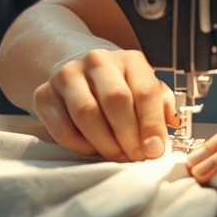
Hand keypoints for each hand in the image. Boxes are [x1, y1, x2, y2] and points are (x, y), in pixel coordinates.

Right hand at [31, 48, 179, 161]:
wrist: (76, 70)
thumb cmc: (116, 84)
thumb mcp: (143, 86)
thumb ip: (161, 104)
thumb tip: (172, 124)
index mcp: (128, 59)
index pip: (144, 91)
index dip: (152, 124)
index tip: (155, 149)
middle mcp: (97, 61)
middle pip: (116, 100)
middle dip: (129, 135)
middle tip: (135, 156)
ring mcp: (67, 76)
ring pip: (86, 114)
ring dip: (104, 142)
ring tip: (116, 154)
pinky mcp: (44, 94)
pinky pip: (61, 127)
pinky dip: (78, 145)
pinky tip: (91, 147)